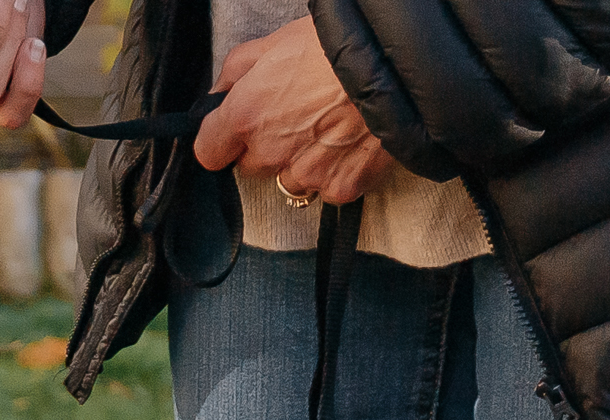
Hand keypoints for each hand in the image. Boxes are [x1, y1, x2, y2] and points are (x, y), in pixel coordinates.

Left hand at [193, 20, 392, 205]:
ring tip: (328, 130)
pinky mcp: (340, 187)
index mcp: (246, 115)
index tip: (232, 134)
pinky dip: (335, 172)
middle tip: (295, 118)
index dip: (221, 141)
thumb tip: (220, 91)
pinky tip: (351, 143)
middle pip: (251, 167)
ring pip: (288, 181)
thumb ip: (239, 69)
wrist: (401, 63)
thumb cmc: (341, 44)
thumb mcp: (279, 40)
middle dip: (266, 148)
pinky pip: (327, 189)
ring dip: (300, 163)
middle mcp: (270, 151)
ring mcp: (305, 174)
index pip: (208, 152)